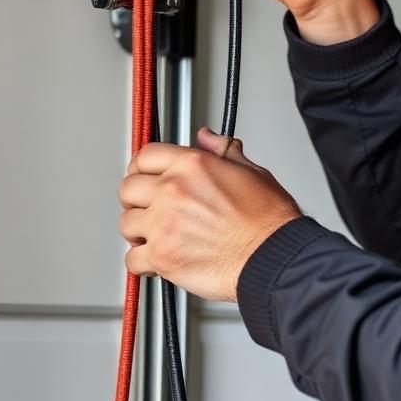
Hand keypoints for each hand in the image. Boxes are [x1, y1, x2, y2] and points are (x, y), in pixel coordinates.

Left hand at [118, 128, 301, 301]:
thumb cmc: (269, 221)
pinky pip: (132, 259)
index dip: (143, 168)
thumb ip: (222, 152)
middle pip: (128, 189)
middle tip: (151, 209)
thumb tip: (207, 137)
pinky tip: (158, 259)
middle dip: (137, 200)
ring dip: (139, 231)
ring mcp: (164, 224)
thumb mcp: (252, 172)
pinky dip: (142, 262)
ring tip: (158, 236)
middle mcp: (173, 191)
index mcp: (192, 165)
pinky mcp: (162, 256)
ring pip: (126, 224)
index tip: (145, 177)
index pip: (146, 156)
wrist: (274, 258)